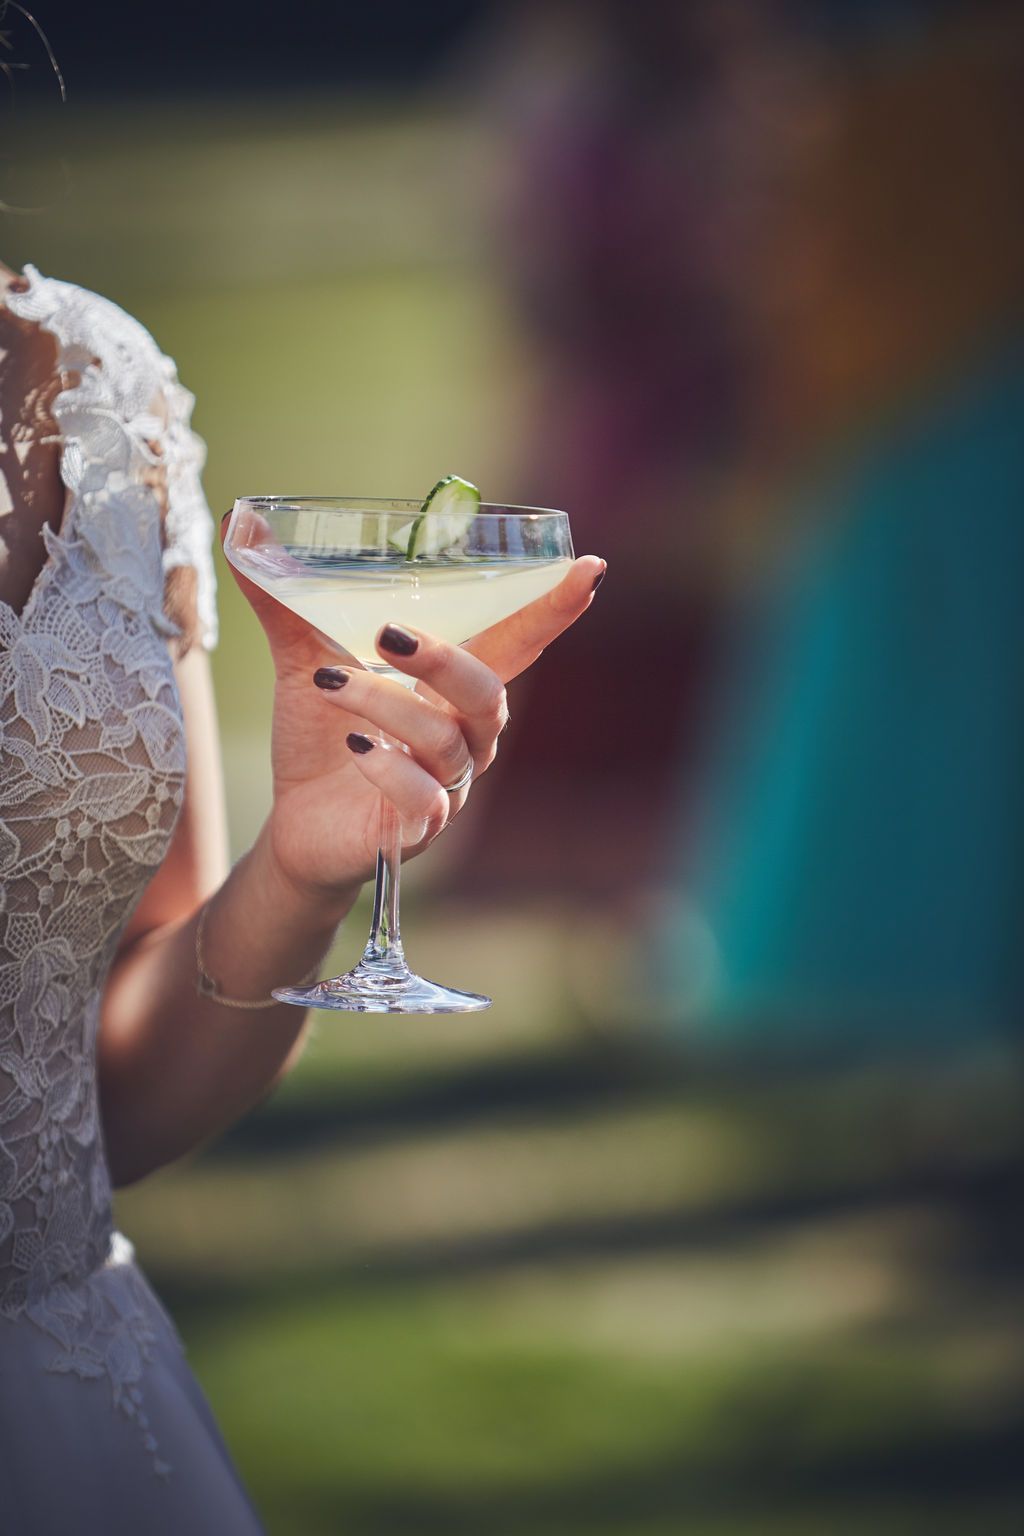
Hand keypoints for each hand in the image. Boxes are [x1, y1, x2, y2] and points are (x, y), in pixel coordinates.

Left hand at [223, 519, 604, 903]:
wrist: (295, 826)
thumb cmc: (320, 740)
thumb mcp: (304, 660)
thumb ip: (286, 602)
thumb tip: (246, 530)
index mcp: (450, 691)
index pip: (514, 647)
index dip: (551, 612)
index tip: (589, 569)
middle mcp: (464, 738)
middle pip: (488, 696)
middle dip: (445, 659)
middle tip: (387, 632)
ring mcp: (447, 788)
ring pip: (445, 742)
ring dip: (386, 705)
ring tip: (327, 680)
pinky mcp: (417, 831)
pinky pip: (426, 802)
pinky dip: (392, 772)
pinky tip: (356, 750)